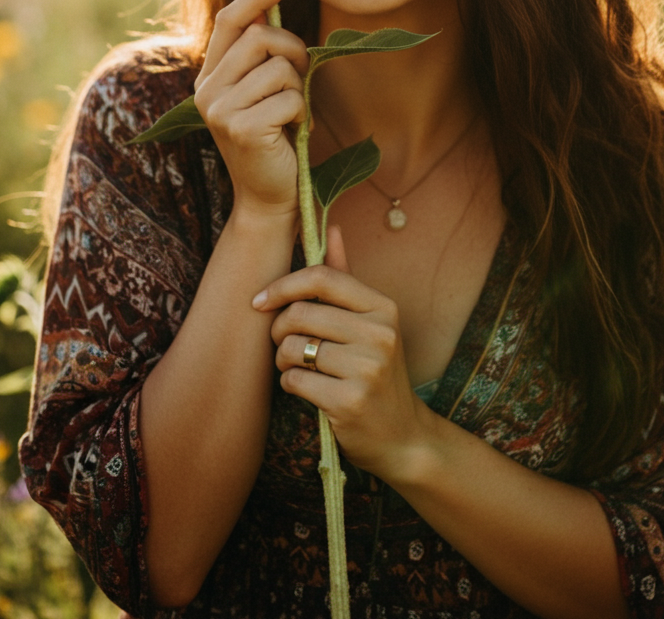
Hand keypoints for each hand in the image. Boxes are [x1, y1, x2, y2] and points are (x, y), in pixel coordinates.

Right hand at [194, 0, 309, 219]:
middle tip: (302, 74)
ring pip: (279, 68)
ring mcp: (221, 110)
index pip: (229, 21)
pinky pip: (289, 98)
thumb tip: (267, 7)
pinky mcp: (242, 128)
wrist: (268, 196)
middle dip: (293, 50)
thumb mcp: (261, 92)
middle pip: (259, 37)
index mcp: (209, 77)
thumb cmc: (272, 139)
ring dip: (298, 88)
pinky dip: (301, 112)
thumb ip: (259, 56)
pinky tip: (292, 131)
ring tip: (292, 113)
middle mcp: (207, 91)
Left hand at [254, 226, 427, 477]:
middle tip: (282, 344)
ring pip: (292, 347)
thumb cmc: (377, 372)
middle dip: (278, 329)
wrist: (403, 436)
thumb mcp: (371, 322)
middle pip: (300, 313)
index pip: (322, 278)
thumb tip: (331, 227)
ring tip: (298, 368)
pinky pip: (293, 380)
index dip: (283, 285)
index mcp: (383, 307)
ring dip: (283, 360)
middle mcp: (380, 334)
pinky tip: (307, 391)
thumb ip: (346, 276)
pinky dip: (290, 385)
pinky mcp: (348, 401)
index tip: (260, 301)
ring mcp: (367, 368)